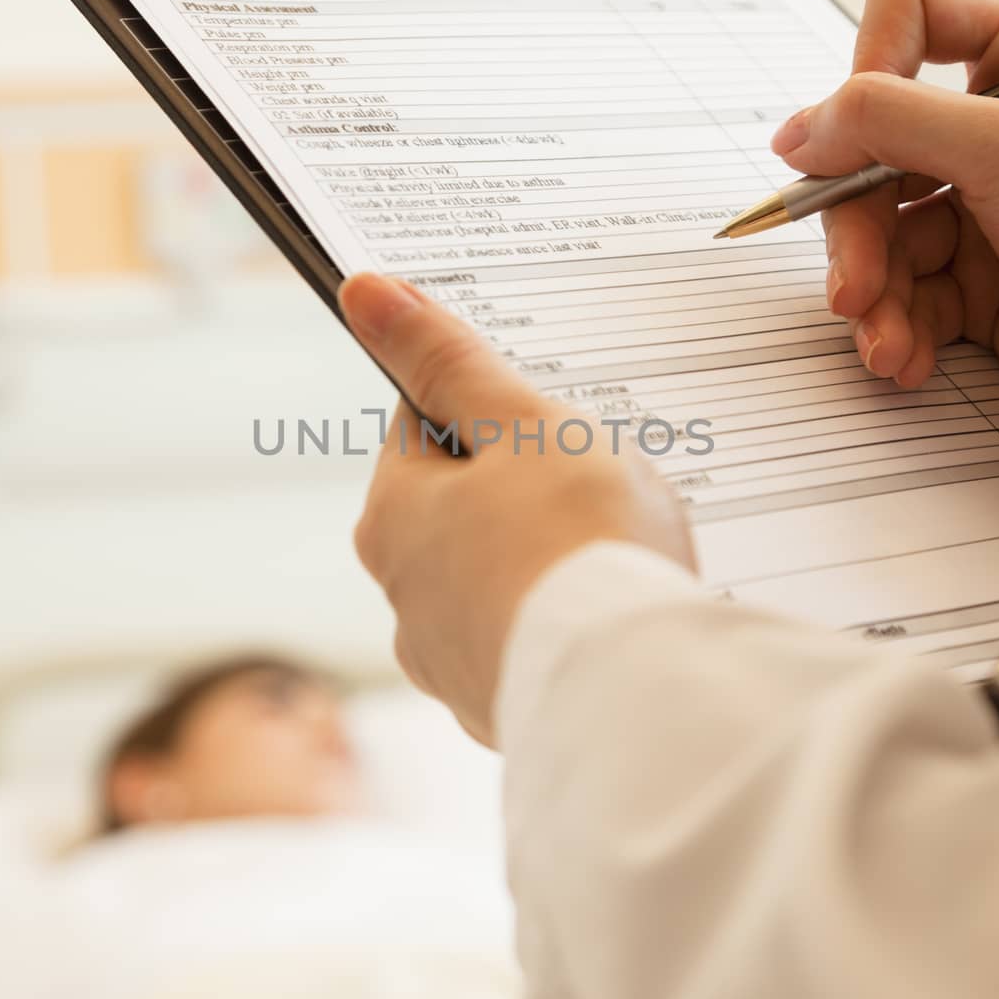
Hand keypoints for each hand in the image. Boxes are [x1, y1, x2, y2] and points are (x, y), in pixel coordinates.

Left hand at [339, 273, 695, 744]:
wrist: (636, 692)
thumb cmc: (580, 545)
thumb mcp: (520, 423)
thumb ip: (446, 358)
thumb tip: (362, 292)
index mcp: (393, 514)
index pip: (424, 423)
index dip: (492, 406)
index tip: (545, 414)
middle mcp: (402, 592)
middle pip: (462, 502)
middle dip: (524, 485)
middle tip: (596, 485)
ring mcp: (448, 657)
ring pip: (497, 571)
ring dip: (544, 555)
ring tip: (613, 555)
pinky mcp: (499, 706)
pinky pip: (530, 637)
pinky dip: (562, 619)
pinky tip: (607, 613)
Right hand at [770, 0, 998, 386]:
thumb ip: (889, 118)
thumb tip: (800, 130)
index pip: (909, 12)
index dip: (866, 72)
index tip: (846, 141)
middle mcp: (994, 127)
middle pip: (871, 146)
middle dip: (858, 229)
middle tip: (855, 285)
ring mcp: (986, 208)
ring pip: (881, 232)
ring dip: (874, 300)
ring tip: (885, 347)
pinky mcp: (982, 286)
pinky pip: (908, 297)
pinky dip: (898, 332)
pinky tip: (906, 360)